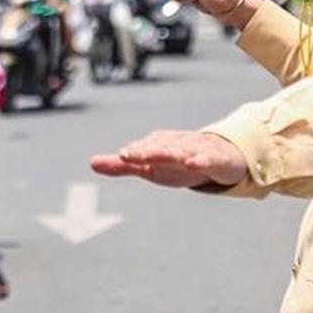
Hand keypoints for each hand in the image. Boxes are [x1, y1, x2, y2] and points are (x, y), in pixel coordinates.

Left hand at [90, 130, 246, 188]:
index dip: (134, 153)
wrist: (221, 155)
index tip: (121, 156)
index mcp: (158, 145)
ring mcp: (195, 151)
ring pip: (180, 152)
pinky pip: (207, 160)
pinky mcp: (214, 160)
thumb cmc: (179, 161)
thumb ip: (122, 166)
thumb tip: (91, 163)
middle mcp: (175, 145)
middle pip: (159, 148)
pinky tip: (192, 163)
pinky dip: (200, 160)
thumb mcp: (149, 166)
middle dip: (144, 151)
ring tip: (155, 156)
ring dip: (168, 153)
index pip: (143, 149)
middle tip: (128, 154)